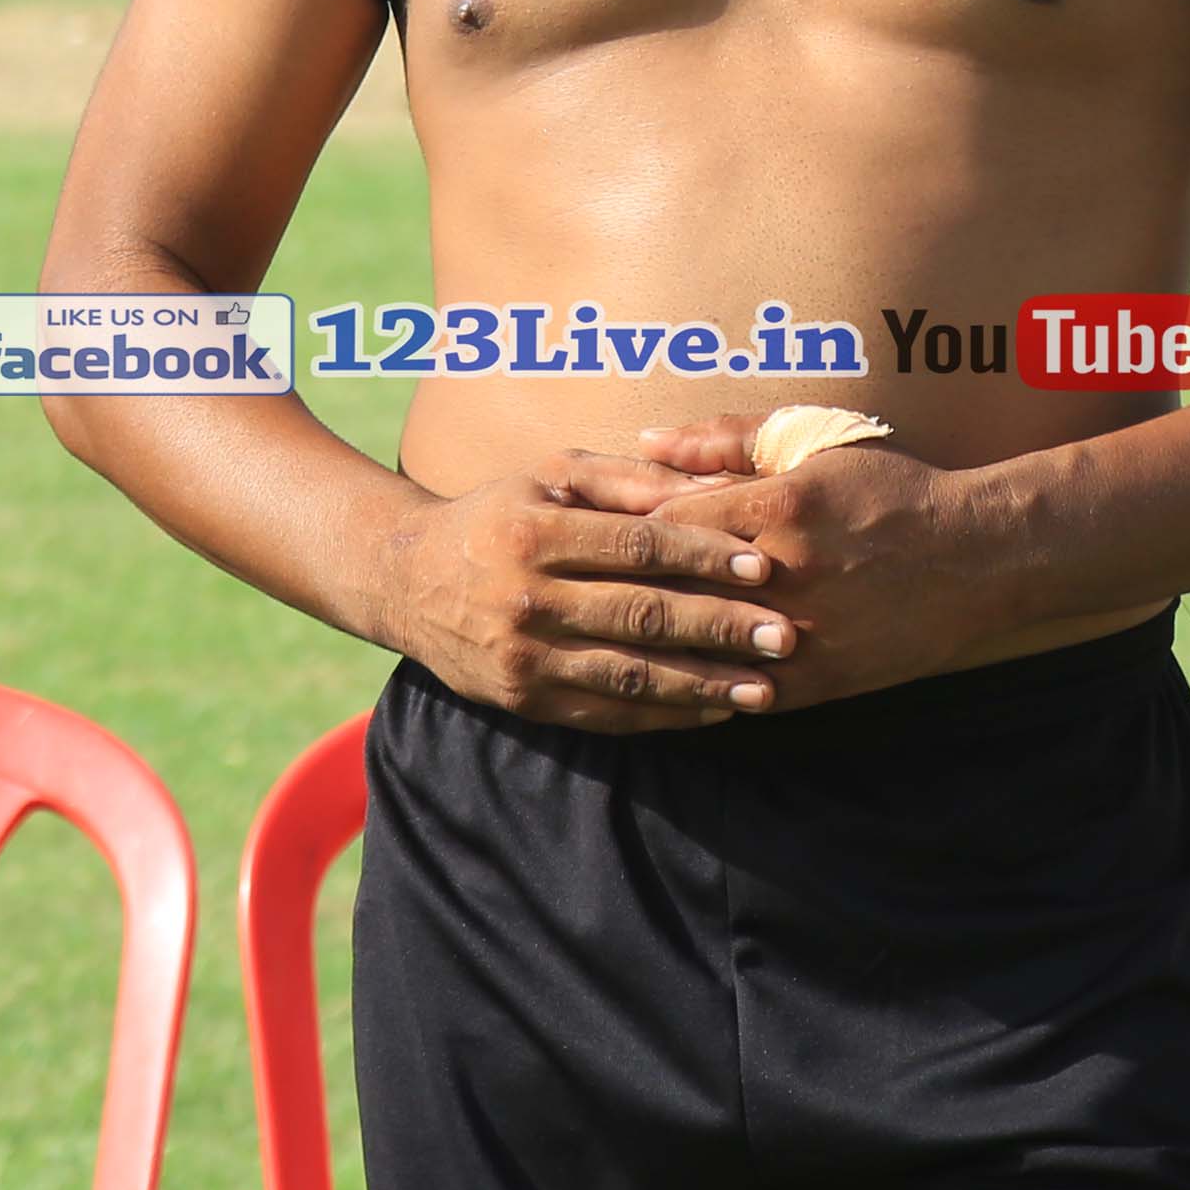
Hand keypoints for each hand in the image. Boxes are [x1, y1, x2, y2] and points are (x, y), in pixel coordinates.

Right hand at [357, 463, 804, 731]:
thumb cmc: (499, 514)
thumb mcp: (550, 475)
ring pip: (628, 676)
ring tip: (764, 687)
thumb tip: (710, 486)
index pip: (636, 546)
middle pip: (640, 615)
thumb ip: (627, 478)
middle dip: (720, 627)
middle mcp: (525, 598)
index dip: (703, 556)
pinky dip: (664, 715)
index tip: (762, 566)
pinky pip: (605, 714)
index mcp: (534, 532)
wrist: (406, 580)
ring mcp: (522, 657)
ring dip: (703, 684)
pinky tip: (712, 709)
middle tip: (784, 634)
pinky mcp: (522, 701)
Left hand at [626, 425, 1026, 706]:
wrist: (977, 558)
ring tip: (610, 637)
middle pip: (669, 587)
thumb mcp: (817, 442)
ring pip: (695, 648)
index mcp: (779, 507)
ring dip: (652, 643)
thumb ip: (727, 439)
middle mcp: (785, 574)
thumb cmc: (892, 488)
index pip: (662, 521)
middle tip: (584, 588)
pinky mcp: (817, 681)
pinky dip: (698, 684)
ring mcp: (800, 634)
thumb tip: (646, 440)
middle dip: (622, 587)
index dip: (621, 527)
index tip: (598, 531)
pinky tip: (668, 678)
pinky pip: (735, 691)